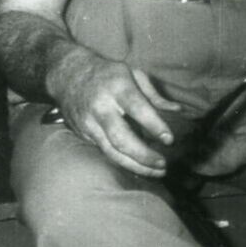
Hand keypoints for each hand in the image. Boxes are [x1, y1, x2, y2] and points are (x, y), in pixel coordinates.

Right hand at [49, 49, 181, 177]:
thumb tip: (177, 111)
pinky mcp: (83, 134)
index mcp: (117, 87)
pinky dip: (124, 163)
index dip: (155, 126)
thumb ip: (155, 94)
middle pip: (122, 138)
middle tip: (164, 164)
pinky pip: (105, 153)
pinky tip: (140, 168)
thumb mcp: (133, 73)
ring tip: (156, 173)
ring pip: (112, 152)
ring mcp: (89, 123)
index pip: (138, 109)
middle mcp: (101, 106)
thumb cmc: (107, 74)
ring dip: (136, 166)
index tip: (170, 140)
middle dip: (144, 155)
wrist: (67, 75)